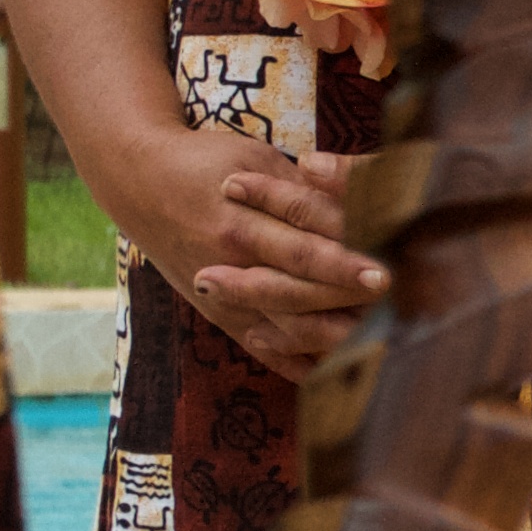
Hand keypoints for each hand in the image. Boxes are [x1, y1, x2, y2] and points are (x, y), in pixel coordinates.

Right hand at [193, 147, 389, 378]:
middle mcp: (231, 262)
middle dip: (347, 300)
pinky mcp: (220, 314)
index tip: (385, 270)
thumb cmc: (207, 162)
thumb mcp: (253, 159)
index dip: (346, 260)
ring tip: (378, 339)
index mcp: (240, 220)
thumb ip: (301, 190)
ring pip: (283, 326)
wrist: (138, 181)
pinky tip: (337, 371)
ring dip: (331, 336)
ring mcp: (224, 295)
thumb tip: (358, 206)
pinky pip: (262, 349)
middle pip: (298, 289)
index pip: (303, 246)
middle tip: (393, 308)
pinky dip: (297, 363)